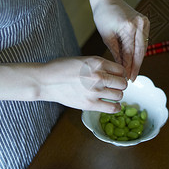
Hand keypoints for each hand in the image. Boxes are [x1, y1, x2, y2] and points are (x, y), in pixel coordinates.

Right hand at [0, 56, 127, 112]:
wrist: (45, 80)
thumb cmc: (62, 68)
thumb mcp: (83, 60)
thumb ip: (99, 65)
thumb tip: (114, 73)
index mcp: (97, 62)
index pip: (121, 70)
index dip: (120, 74)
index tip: (115, 77)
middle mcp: (98, 76)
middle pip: (123, 83)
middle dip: (119, 85)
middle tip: (113, 87)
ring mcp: (94, 91)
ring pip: (119, 96)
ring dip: (116, 96)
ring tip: (109, 95)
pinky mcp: (89, 104)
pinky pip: (112, 108)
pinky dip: (115, 107)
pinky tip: (111, 104)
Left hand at [74, 0, 149, 81]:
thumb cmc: (103, 14)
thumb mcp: (107, 36)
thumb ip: (116, 53)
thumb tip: (121, 68)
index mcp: (129, 27)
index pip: (130, 52)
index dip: (129, 67)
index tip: (127, 78)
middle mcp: (140, 24)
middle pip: (140, 52)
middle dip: (136, 66)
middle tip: (132, 79)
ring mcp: (144, 22)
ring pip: (143, 47)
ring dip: (138, 60)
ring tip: (133, 73)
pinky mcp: (145, 22)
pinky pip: (143, 41)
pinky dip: (139, 51)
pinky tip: (135, 61)